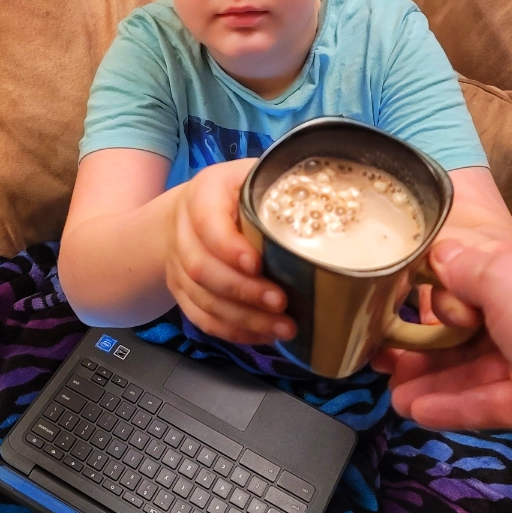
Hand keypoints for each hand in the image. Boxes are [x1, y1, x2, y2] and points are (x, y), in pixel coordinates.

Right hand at [165, 159, 294, 344]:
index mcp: (203, 194)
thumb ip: (281, 187)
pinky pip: (201, 318)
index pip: (207, 223)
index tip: (258, 264)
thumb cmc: (235, 193)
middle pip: (201, 268)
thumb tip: (333, 201)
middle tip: (280, 302)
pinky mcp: (182, 291)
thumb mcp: (254, 177)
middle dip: (243, 291)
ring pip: (202, 298)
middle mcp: (183, 229)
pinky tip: (263, 335)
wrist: (189, 213)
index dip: (228, 247)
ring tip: (283, 327)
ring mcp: (178, 264)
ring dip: (243, 318)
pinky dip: (232, 331)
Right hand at [374, 235, 511, 432]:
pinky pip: (488, 403)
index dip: (436, 294)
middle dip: (424, 346)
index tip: (398, 306)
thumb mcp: (503, 272)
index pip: (475, 279)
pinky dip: (454, 408)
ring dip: (431, 381)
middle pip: (468, 330)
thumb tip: (439, 252)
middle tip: (383, 359)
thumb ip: (464, 268)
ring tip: (391, 395)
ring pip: (474, 370)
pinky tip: (417, 412)